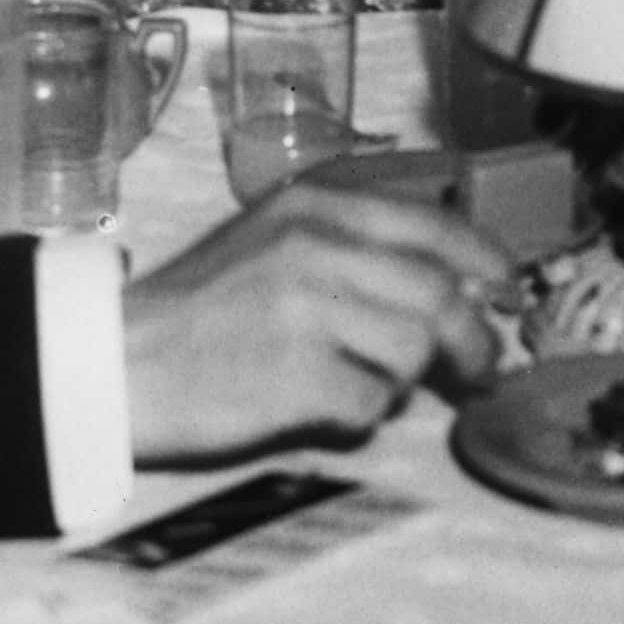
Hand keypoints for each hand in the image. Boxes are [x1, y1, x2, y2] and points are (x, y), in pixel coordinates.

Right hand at [122, 176, 506, 462]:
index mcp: (313, 207)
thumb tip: (455, 286)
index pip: (433, 225)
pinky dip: (362, 416)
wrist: (113, 360)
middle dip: (473, 342)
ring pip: (413, 350)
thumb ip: (353, 247)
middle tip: (479, 372)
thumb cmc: (196, 309)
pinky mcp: (295, 376)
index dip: (486, 262)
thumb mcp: (270, 241)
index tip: (509, 291)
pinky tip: (324, 408)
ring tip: (363, 386)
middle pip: (440, 296)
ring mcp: (306, 311)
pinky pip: (372, 405)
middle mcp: (314, 248)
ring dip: (403, 380)